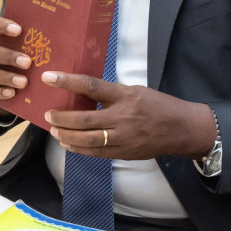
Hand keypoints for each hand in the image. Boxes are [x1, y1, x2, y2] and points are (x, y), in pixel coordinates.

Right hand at [0, 17, 30, 116]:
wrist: (0, 79)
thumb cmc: (17, 58)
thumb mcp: (21, 48)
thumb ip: (32, 43)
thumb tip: (62, 38)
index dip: (3, 26)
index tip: (19, 30)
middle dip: (9, 57)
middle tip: (28, 62)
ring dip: (6, 77)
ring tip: (23, 82)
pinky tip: (11, 93)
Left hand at [42, 72, 217, 161]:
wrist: (181, 129)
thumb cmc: (158, 106)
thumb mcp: (135, 91)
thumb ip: (111, 94)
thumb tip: (82, 94)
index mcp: (125, 96)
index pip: (91, 86)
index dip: (67, 81)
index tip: (49, 77)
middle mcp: (122, 117)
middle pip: (84, 119)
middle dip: (61, 118)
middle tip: (48, 115)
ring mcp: (123, 138)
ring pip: (87, 139)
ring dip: (66, 135)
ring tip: (54, 131)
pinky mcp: (124, 153)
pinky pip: (96, 153)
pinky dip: (78, 149)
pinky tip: (68, 144)